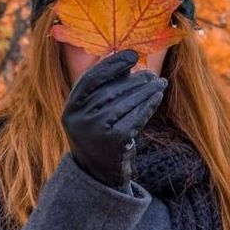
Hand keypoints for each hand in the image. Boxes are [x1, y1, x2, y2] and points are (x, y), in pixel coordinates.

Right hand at [61, 49, 167, 189]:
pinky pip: (135, 118)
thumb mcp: (94, 113)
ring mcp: (95, 132)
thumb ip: (104, 88)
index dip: (111, 64)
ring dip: (145, 91)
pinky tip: (157, 97)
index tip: (132, 54)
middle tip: (152, 74)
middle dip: (134, 80)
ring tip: (159, 83)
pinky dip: (148, 105)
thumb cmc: (100, 136)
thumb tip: (126, 60)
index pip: (90, 79)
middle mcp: (78, 120)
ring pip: (125, 103)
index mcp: (70, 108)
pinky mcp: (114, 142)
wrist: (100, 175)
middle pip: (110, 91)